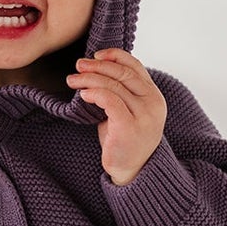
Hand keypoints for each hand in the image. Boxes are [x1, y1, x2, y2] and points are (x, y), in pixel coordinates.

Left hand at [66, 49, 166, 184]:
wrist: (132, 171)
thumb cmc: (125, 140)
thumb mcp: (126, 110)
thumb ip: (120, 91)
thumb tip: (96, 68)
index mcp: (154, 95)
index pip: (135, 66)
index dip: (115, 56)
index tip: (96, 55)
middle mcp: (153, 103)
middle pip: (122, 74)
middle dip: (97, 66)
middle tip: (78, 65)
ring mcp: (144, 115)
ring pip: (113, 85)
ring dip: (89, 79)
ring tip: (73, 80)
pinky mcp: (129, 126)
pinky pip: (109, 100)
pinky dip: (94, 93)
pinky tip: (83, 94)